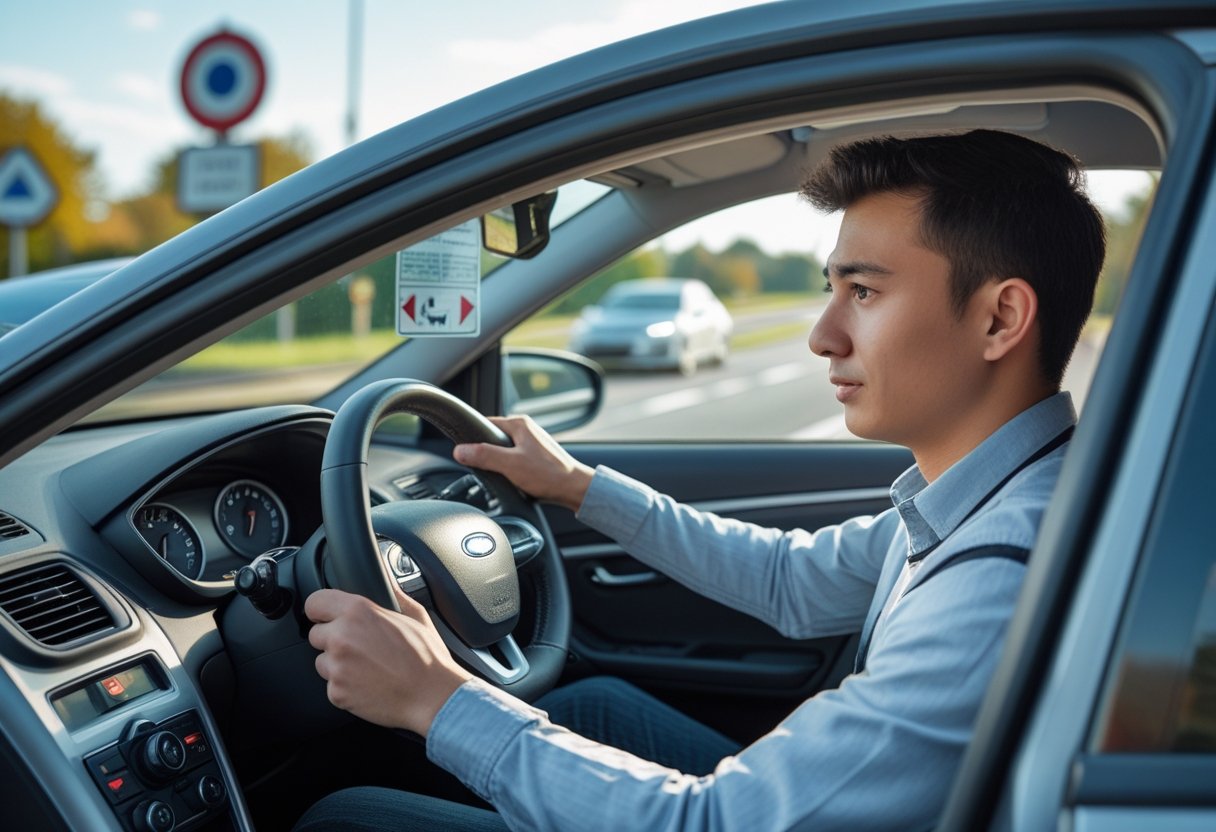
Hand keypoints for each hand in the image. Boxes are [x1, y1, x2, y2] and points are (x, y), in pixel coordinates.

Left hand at [305, 586, 471, 735]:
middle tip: (360, 647)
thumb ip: (394, 594)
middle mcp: (342, 637)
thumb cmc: (427, 658)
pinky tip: (368, 683)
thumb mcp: (415, 615)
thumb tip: (387, 581)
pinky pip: (331, 685)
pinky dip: (345, 686)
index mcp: (358, 612)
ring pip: (322, 661)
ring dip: (338, 665)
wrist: (432, 697)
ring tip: (367, 667)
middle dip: (332, 639)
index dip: (321, 610)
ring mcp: (337, 667)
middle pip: (316, 634)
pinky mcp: (337, 692)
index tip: (326, 616)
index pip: (315, 602)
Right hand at [453, 415, 593, 510]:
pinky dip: (510, 470)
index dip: (473, 439)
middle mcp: (526, 430)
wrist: (574, 489)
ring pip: (504, 452)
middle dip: (487, 455)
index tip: (465, 452)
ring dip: (500, 465)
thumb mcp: (510, 464)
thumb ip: (484, 456)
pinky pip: (514, 460)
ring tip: (504, 477)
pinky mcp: (536, 457)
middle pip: (494, 439)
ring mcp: (532, 443)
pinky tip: (514, 481)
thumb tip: (460, 450)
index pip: (485, 424)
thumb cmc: (548, 475)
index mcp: (519, 424)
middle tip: (487, 470)